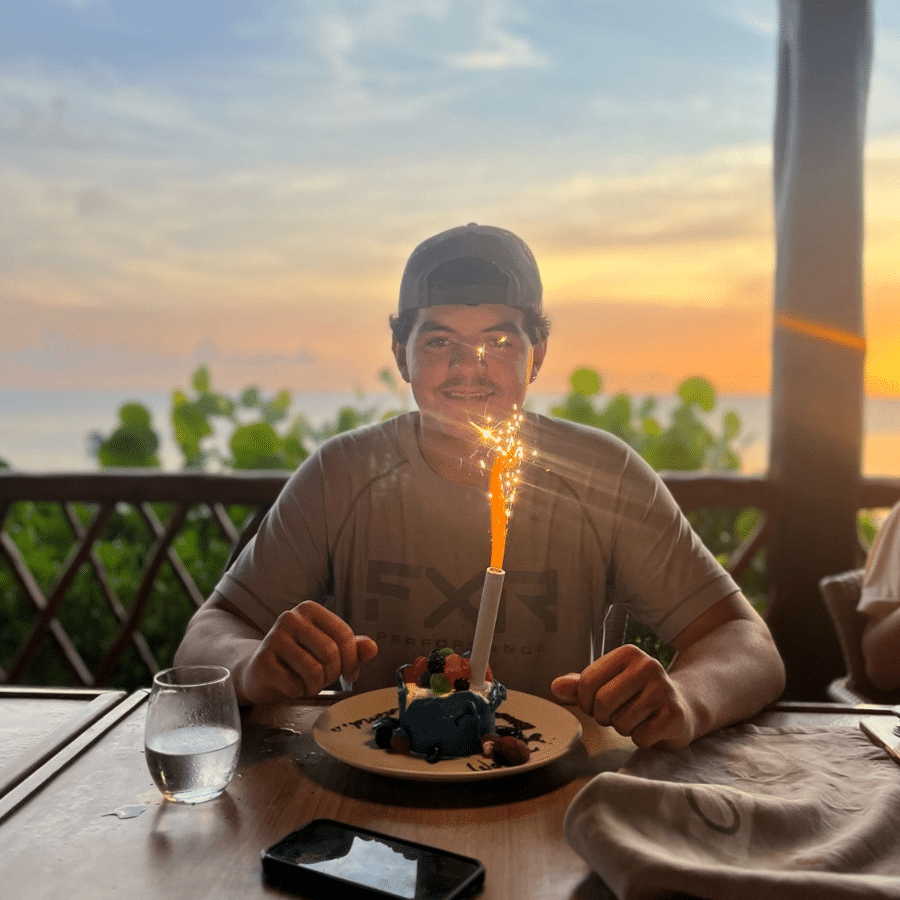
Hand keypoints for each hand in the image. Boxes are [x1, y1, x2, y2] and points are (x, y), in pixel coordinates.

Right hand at [239, 601, 377, 703]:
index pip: (344, 634)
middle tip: (323, 680)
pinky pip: (294, 685)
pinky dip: (298, 692)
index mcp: (310, 609)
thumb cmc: (300, 659)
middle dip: (332, 675)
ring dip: (315, 686)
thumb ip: (352, 647)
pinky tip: (290, 687)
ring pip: (314, 671)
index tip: (351, 675)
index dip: (352, 660)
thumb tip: (373, 648)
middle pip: (330, 653)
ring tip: (306, 683)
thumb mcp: (328, 649)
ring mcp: (273, 638)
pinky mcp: (262, 661)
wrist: (259, 672)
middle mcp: (290, 618)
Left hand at [550, 644, 695, 748]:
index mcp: (627, 653)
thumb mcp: (607, 684)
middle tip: (617, 714)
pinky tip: (651, 727)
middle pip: (602, 702)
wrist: (682, 708)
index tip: (596, 704)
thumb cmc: (636, 696)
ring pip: (621, 723)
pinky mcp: (674, 715)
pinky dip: (640, 739)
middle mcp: (647, 666)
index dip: (585, 701)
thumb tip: (555, 687)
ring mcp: (664, 689)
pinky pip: (640, 737)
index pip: (587, 681)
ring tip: (636, 718)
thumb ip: (579, 685)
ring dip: (623, 728)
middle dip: (603, 716)